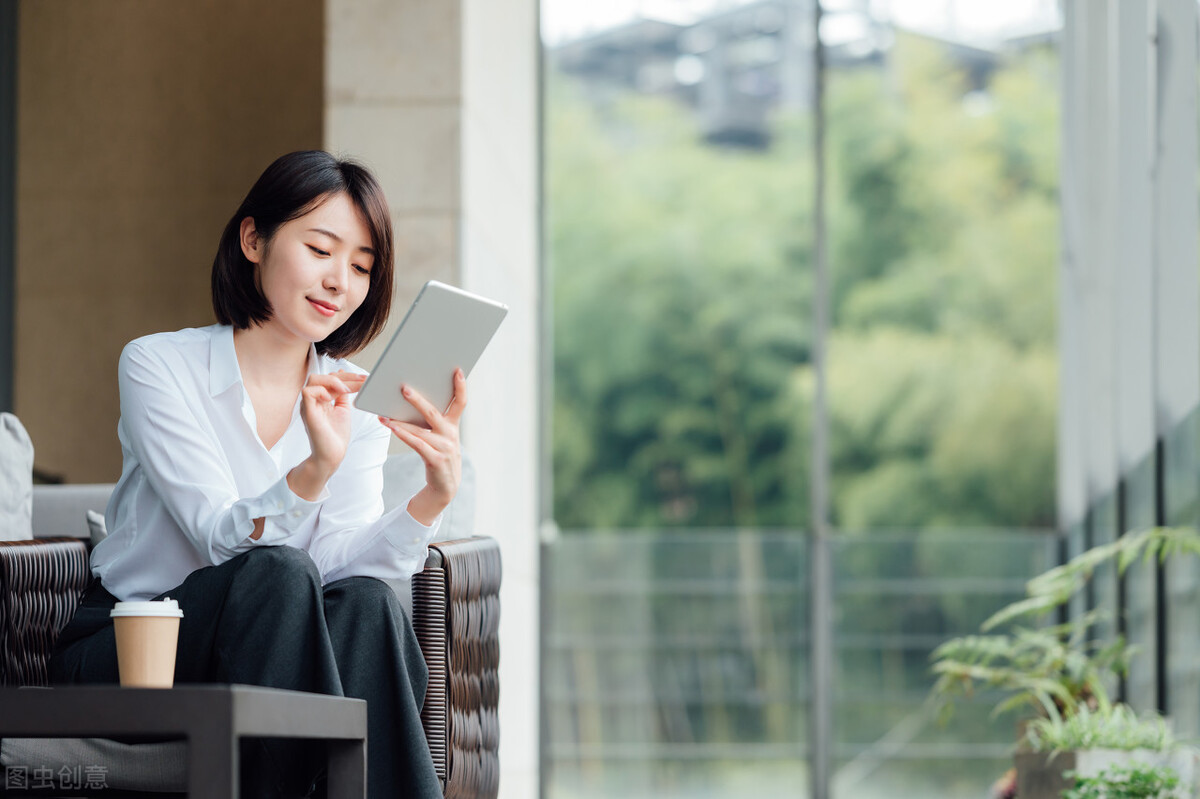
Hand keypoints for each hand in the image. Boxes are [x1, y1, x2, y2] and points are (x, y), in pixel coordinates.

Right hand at [292, 370, 365, 496]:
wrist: (332, 455)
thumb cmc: (336, 436)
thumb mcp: (342, 410)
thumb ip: (342, 394)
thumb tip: (344, 377)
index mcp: (321, 399)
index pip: (331, 378)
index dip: (348, 376)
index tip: (365, 379)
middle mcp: (313, 400)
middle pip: (322, 376)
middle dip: (344, 376)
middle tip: (361, 381)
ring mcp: (309, 405)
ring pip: (313, 380)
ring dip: (333, 381)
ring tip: (347, 390)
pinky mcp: (308, 413)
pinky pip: (307, 392)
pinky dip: (321, 391)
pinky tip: (332, 398)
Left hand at [378, 369, 465, 524]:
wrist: (444, 487)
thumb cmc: (438, 456)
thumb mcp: (441, 438)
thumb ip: (432, 422)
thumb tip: (410, 400)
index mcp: (453, 426)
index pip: (461, 402)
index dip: (461, 386)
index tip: (457, 370)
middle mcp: (451, 435)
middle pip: (433, 412)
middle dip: (417, 399)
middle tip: (403, 388)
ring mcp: (444, 448)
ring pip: (420, 430)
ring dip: (400, 421)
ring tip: (384, 414)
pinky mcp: (435, 459)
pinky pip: (416, 444)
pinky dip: (403, 435)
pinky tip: (391, 427)